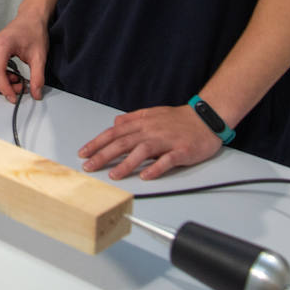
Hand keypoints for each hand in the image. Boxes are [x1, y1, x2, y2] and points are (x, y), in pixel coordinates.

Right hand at [0, 13, 47, 103]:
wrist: (31, 19)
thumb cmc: (33, 31)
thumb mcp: (39, 56)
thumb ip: (37, 76)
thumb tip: (36, 93)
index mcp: (2, 45)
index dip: (5, 88)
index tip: (14, 97)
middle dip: (3, 87)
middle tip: (20, 87)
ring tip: (15, 80)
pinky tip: (10, 75)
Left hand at [77, 105, 222, 179]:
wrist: (206, 118)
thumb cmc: (179, 118)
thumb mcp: (152, 113)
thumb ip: (132, 119)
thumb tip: (115, 122)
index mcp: (143, 122)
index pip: (115, 132)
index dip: (97, 142)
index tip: (84, 153)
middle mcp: (151, 130)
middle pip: (123, 142)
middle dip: (104, 155)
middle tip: (90, 166)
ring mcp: (166, 140)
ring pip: (142, 151)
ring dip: (126, 163)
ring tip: (113, 175)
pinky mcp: (181, 151)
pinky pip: (167, 160)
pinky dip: (155, 168)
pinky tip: (146, 176)